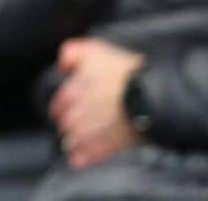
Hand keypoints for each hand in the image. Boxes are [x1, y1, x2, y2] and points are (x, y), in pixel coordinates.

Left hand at [50, 38, 143, 167]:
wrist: (150, 96)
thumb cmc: (122, 71)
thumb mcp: (93, 49)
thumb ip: (70, 53)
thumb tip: (61, 65)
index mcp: (70, 93)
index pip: (56, 105)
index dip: (60, 105)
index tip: (64, 107)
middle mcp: (75, 116)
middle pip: (64, 124)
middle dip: (68, 122)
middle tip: (74, 121)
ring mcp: (90, 134)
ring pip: (72, 141)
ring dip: (73, 140)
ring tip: (76, 139)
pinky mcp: (108, 147)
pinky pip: (87, 156)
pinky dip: (81, 157)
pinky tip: (78, 158)